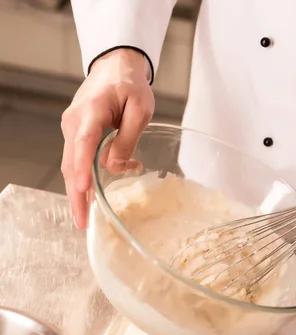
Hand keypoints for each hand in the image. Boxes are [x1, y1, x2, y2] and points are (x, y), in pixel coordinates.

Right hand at [61, 48, 153, 228]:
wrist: (115, 67)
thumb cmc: (130, 86)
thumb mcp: (141, 110)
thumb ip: (128, 138)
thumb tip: (115, 166)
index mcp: (93, 111)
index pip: (84, 143)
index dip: (83, 168)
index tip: (83, 189)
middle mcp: (75, 122)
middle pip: (72, 163)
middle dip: (76, 194)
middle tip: (83, 222)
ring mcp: (72, 128)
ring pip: (72, 165)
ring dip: (80, 190)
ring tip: (88, 216)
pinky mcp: (75, 134)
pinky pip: (78, 159)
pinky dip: (87, 176)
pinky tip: (96, 193)